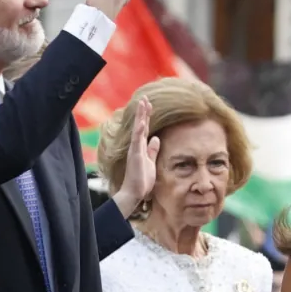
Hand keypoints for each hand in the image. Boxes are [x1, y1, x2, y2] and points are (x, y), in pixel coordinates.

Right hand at [112, 96, 159, 216]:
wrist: (134, 193)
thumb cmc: (142, 180)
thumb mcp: (151, 162)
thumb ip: (152, 150)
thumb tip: (156, 139)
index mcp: (141, 148)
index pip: (144, 129)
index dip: (146, 117)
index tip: (148, 105)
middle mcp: (136, 147)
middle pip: (141, 125)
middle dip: (143, 112)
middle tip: (145, 98)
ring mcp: (135, 150)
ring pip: (138, 129)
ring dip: (141, 116)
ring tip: (143, 103)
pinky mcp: (135, 155)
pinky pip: (137, 140)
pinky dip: (139, 130)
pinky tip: (142, 121)